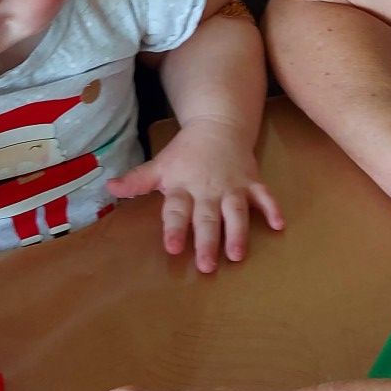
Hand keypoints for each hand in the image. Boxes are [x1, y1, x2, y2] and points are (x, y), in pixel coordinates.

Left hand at [106, 119, 284, 272]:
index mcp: (183, 186)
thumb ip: (137, 180)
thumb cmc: (186, 151)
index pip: (176, 210)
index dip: (174, 228)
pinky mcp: (252, 182)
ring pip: (236, 211)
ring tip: (237, 255)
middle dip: (207, 241)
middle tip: (206, 265)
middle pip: (207, 218)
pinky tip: (279, 225)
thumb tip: (110, 188)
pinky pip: (264, 196)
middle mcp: (208, 189)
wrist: (218, 124)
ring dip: (238, 232)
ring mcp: (232, 186)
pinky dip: (272, 208)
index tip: (172, 248)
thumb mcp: (160, 164)